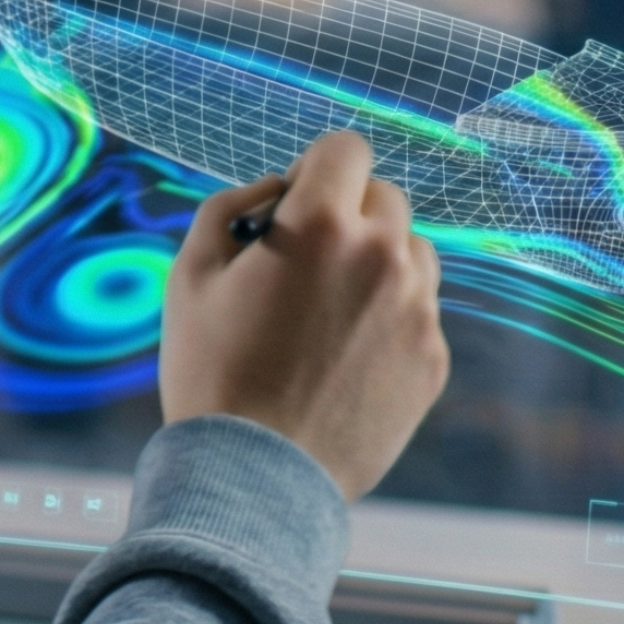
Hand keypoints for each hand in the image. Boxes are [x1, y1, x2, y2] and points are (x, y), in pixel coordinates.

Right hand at [158, 130, 449, 498]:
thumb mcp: (190, 274)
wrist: (255, 475)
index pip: (346, 148)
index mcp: (323, 224)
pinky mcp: (433, 359)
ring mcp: (417, 310)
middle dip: (347, 213)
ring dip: (376, 261)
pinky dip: (388, 317)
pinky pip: (418, 311)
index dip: (316, 167)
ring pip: (411, 252)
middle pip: (385, 197)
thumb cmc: (212, 370)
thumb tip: (273, 189)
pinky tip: (342, 357)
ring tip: (328, 311)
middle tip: (304, 261)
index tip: (295, 200)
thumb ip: (229, 208)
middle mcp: (384, 256)